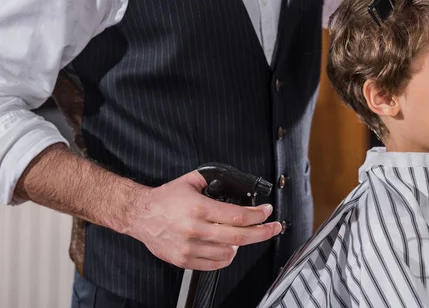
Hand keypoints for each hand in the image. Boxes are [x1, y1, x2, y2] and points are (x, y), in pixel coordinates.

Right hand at [126, 170, 281, 270]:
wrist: (139, 215)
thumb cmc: (164, 200)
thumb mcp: (190, 181)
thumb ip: (212, 180)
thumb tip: (234, 183)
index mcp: (199, 208)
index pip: (238, 216)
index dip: (258, 215)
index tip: (267, 212)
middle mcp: (195, 229)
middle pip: (239, 237)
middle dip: (262, 232)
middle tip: (273, 228)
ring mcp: (190, 247)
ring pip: (229, 253)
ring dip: (241, 245)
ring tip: (241, 235)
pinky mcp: (184, 260)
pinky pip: (215, 264)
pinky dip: (226, 257)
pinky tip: (227, 247)